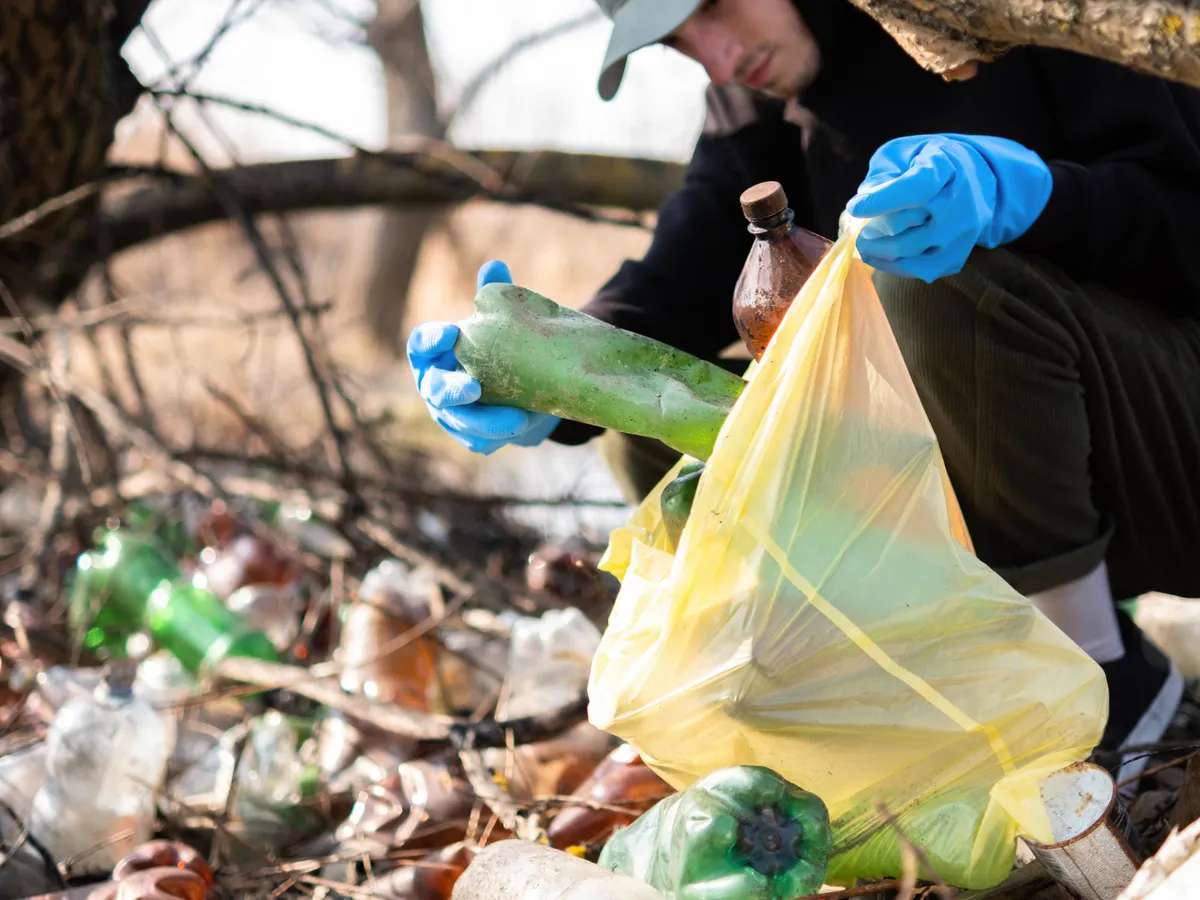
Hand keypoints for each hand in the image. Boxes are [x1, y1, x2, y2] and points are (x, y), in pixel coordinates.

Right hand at [407, 260, 560, 454]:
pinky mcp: (469, 438)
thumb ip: (493, 297)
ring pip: (459, 421)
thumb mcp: (499, 323)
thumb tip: (495, 266)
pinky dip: (498, 437)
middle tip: (474, 388)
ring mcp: (449, 415)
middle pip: (434, 389)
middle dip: (452, 390)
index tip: (452, 333)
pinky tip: (521, 430)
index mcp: (432, 353)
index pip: (420, 345)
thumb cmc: (500, 348)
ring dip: (486, 422)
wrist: (524, 391)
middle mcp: (432, 385)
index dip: (432, 340)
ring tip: (518, 418)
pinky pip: (479, 441)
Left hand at [845, 133, 1051, 281]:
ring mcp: (958, 236)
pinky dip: (891, 265)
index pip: (912, 189)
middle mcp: (957, 205)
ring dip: (876, 251)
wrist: (977, 181)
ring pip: (905, 253)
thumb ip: (883, 171)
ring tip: (864, 243)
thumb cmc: (929, 163)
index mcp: (944, 169)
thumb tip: (866, 196)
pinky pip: (915, 270)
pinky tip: (880, 254)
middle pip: (902, 226)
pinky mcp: (955, 259)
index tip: (855, 207)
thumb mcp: (905, 151)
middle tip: (857, 230)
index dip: (880, 201)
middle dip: (870, 229)